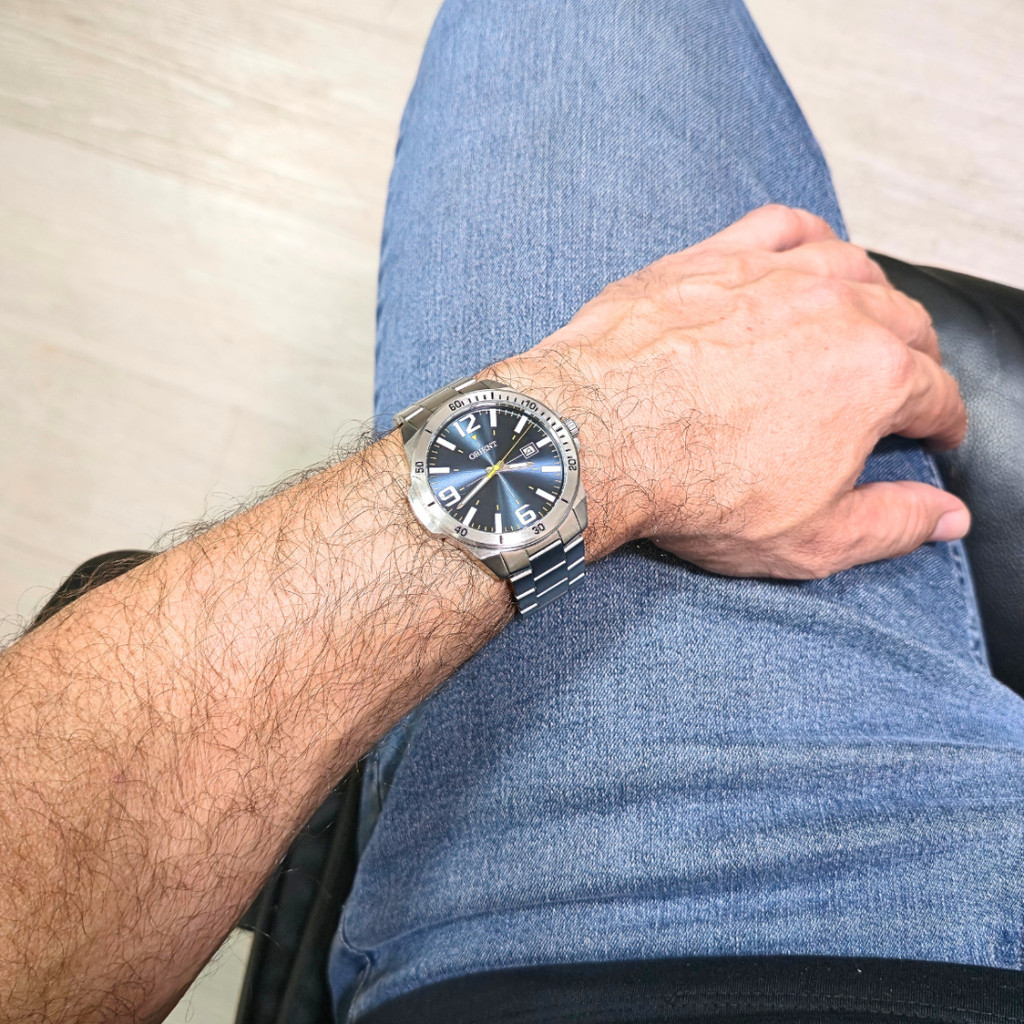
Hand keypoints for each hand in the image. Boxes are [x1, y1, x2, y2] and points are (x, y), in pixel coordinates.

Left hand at [492, 205, 968, 578]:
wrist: (598, 439)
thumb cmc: (694, 491)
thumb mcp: (808, 541)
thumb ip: (891, 525)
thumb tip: (947, 516)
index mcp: (873, 379)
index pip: (935, 394)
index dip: (942, 420)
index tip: (935, 432)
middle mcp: (837, 311)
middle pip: (905, 322)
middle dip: (916, 357)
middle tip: (903, 383)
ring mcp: (774, 275)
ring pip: (852, 266)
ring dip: (871, 295)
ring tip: (863, 321)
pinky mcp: (715, 257)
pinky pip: (781, 226)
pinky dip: (807, 238)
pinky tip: (806, 255)